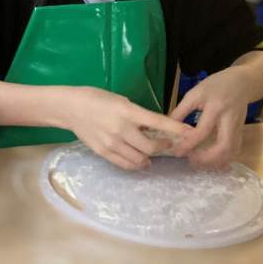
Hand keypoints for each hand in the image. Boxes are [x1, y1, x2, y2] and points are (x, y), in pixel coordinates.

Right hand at [61, 87, 191, 170]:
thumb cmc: (98, 99)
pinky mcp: (103, 152)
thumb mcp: (122, 101)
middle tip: (166, 145)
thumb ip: (138, 115)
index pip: (158, 122)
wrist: (71, 108)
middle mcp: (121, 129)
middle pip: (151, 147)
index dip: (177, 130)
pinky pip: (125, 164)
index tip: (191, 134)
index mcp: (128, 111)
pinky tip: (139, 160)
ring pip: (140, 159)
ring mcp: (112, 143)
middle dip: (163, 148)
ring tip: (152, 154)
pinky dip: (136, 164)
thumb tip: (154, 129)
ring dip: (150, 158)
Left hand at [170, 57, 262, 170]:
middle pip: (223, 146)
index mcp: (216, 107)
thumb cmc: (216, 85)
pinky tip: (212, 162)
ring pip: (231, 151)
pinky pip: (234, 150)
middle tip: (192, 161)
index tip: (177, 152)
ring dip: (216, 161)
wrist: (242, 83)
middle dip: (207, 158)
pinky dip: (224, 159)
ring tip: (200, 163)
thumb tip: (167, 128)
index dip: (190, 144)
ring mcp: (238, 127)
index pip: (203, 131)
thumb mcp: (195, 93)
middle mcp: (229, 120)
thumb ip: (181, 111)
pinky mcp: (240, 132)